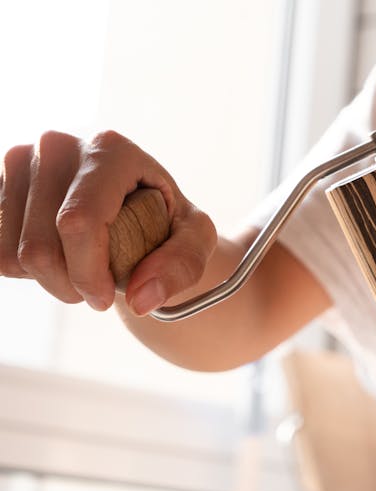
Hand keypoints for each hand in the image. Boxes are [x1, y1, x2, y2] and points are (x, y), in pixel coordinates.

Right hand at [0, 130, 215, 314]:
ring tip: (81, 269)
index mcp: (111, 150)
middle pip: (40, 245)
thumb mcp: (196, 238)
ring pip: (13, 252)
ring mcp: (20, 161)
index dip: (88, 273)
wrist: (131, 205)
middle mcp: (58, 146)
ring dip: (48, 281)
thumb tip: (143, 298)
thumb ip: (183, 264)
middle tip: (100, 290)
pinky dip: (25, 270)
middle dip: (71, 285)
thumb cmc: (166, 220)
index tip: (105, 298)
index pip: (79, 222)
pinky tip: (56, 255)